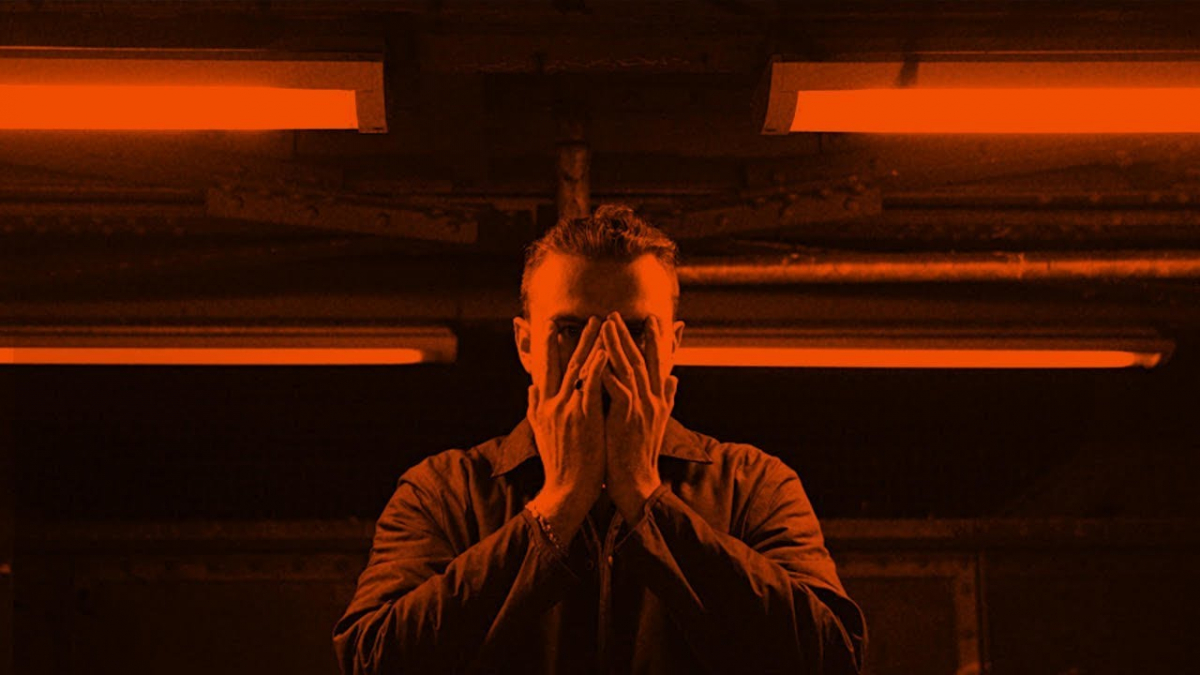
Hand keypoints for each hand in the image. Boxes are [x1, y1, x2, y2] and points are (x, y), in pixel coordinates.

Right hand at [526, 316, 608, 540]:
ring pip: (577, 366)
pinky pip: (591, 383)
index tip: (550, 326)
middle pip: (559, 361)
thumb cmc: (559, 466)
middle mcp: (551, 403)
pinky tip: (605, 349)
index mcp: (542, 406)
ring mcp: (567, 408)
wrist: (566, 490)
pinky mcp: (583, 415)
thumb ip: (534, 408)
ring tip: (598, 322)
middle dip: (566, 336)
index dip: (547, 346)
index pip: (544, 369)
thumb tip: (530, 388)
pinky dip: (597, 365)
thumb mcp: (539, 433)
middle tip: (574, 315)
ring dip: (588, 341)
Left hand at [600, 312, 678, 523]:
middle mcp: (653, 400)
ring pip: (630, 368)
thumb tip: (675, 378)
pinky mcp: (628, 418)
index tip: (652, 319)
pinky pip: (617, 388)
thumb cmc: (640, 456)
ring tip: (606, 325)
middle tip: (618, 314)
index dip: (655, 340)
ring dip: (618, 345)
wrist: (638, 484)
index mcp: (659, 401)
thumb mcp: (658, 424)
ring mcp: (642, 408)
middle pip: (643, 359)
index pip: (658, 363)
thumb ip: (667, 398)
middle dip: (630, 335)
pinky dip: (607, 372)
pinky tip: (597, 357)